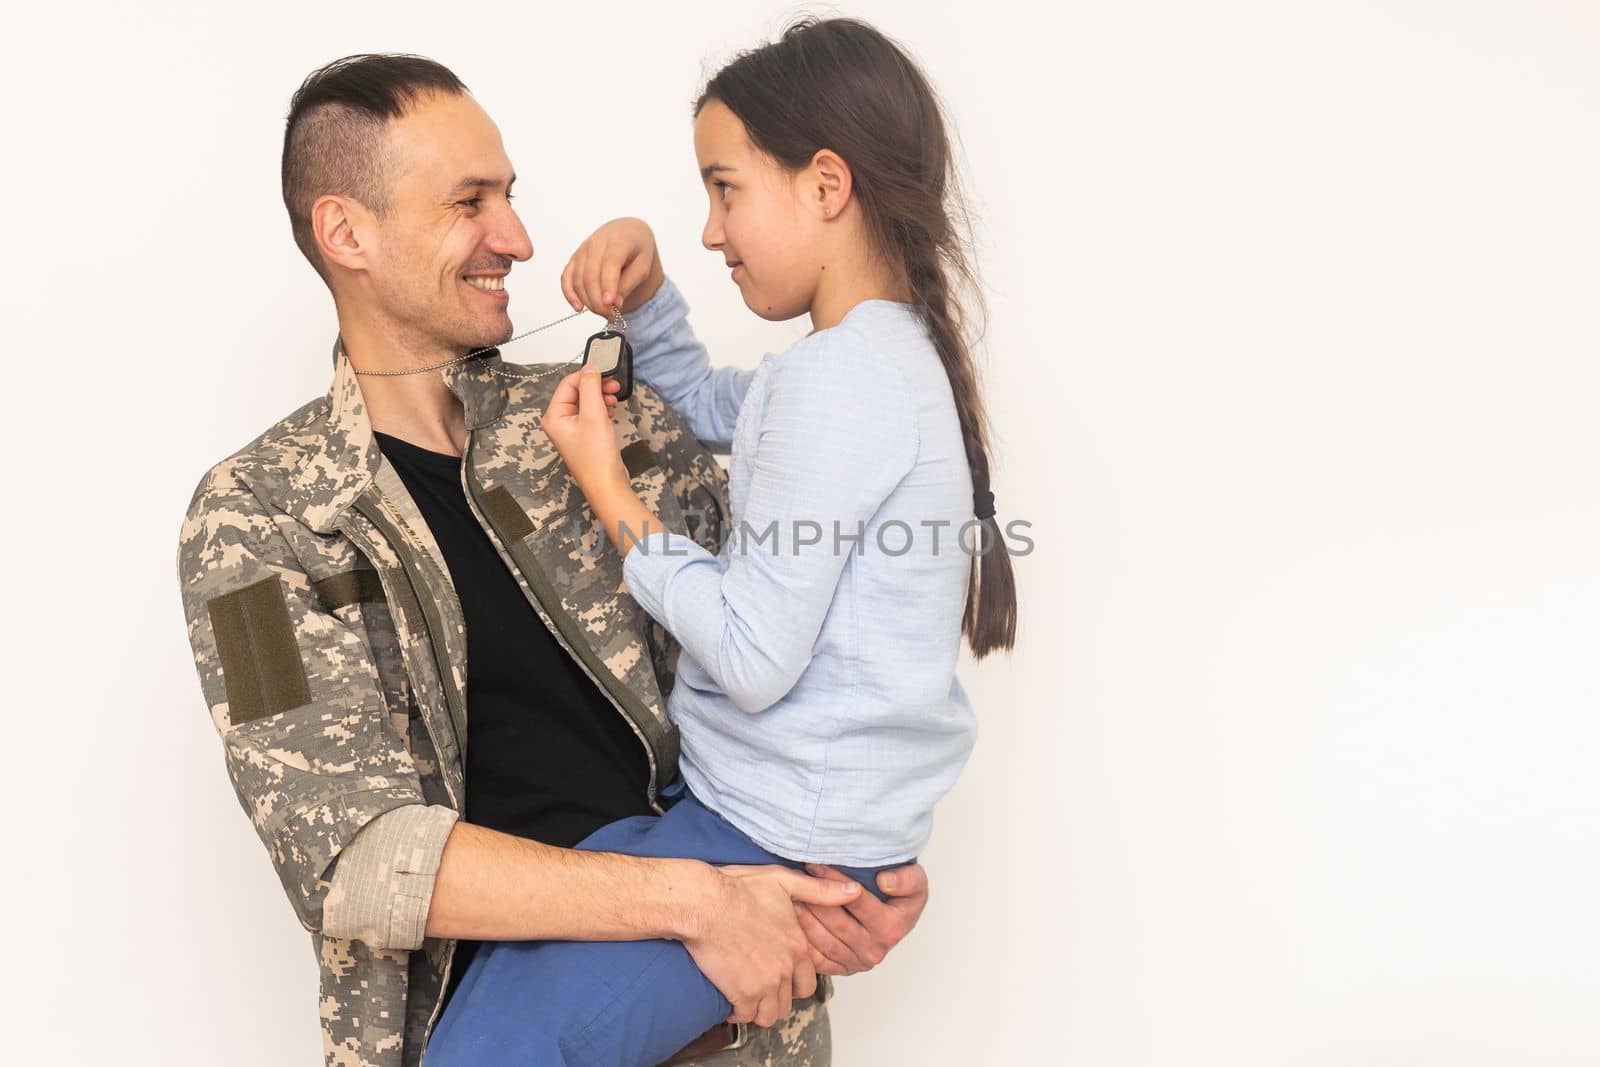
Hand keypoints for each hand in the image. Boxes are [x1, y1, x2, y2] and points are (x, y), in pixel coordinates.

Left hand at [541, 364, 624, 495]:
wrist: (607, 484)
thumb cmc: (596, 458)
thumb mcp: (593, 414)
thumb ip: (590, 387)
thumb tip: (589, 367)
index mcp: (554, 416)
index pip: (568, 384)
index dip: (587, 375)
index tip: (606, 372)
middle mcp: (560, 422)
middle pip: (577, 392)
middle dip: (596, 387)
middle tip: (613, 385)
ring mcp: (572, 430)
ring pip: (586, 402)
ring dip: (601, 397)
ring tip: (613, 400)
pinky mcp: (585, 435)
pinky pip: (591, 413)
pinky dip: (602, 408)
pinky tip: (611, 411)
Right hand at [561, 217, 665, 315]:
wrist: (627, 233)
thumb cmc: (637, 250)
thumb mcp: (643, 266)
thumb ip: (630, 283)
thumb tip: (614, 303)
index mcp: (619, 240)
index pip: (610, 263)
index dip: (608, 285)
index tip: (610, 305)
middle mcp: (597, 242)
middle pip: (591, 276)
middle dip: (599, 301)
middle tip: (612, 316)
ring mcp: (583, 249)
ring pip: (578, 280)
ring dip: (589, 302)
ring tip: (605, 314)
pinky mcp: (575, 258)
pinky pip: (566, 277)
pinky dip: (570, 294)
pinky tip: (578, 308)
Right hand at [682, 864, 861, 1028]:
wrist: (705, 903)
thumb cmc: (738, 889)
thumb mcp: (784, 881)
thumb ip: (821, 890)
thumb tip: (854, 890)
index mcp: (798, 945)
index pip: (808, 982)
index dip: (793, 981)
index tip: (777, 974)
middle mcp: (786, 968)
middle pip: (789, 1001)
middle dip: (776, 998)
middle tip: (760, 987)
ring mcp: (765, 983)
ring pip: (770, 1014)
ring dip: (758, 1008)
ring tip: (746, 995)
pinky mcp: (743, 993)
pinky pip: (745, 1016)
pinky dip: (737, 1012)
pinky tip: (730, 999)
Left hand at [794, 862, 928, 975]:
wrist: (898, 915)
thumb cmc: (902, 895)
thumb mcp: (916, 880)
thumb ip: (906, 879)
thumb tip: (884, 882)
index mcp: (891, 928)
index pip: (856, 901)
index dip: (833, 881)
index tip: (814, 864)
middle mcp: (875, 949)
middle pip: (837, 923)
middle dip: (814, 899)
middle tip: (794, 880)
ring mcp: (857, 962)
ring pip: (824, 941)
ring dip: (805, 919)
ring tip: (789, 897)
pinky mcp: (843, 969)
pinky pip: (818, 958)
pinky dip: (804, 941)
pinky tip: (791, 923)